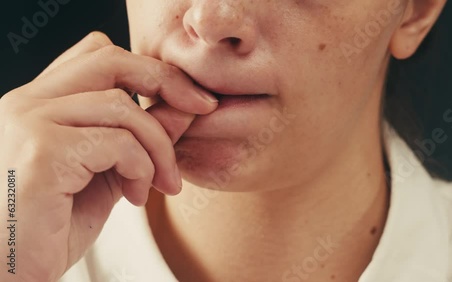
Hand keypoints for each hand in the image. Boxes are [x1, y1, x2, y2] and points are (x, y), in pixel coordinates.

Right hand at [0, 32, 216, 281]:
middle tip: (202, 107)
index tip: (187, 96)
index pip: (97, 55)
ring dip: (158, 147)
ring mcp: (30, 123)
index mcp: (37, 103)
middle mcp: (26, 103)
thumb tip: (185, 106)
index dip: (148, 69)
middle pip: (110, 60)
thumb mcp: (106, 175)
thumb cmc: (48, 228)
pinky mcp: (42, 153)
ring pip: (122, 106)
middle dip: (167, 81)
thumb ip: (139, 139)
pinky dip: (141, 168)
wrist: (6, 275)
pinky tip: (135, 197)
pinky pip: (118, 143)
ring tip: (160, 183)